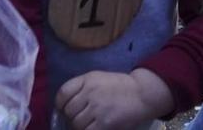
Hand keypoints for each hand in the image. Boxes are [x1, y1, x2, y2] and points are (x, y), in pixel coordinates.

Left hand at [56, 69, 172, 129]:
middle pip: (68, 111)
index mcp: (88, 79)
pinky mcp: (104, 124)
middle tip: (83, 116)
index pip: (63, 93)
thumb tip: (63, 105)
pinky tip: (95, 126)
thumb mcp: (98, 78)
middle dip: (73, 116)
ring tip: (91, 122)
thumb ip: (81, 88)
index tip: (64, 108)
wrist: (142, 94)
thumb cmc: (119, 86)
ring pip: (76, 124)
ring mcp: (97, 109)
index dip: (60, 104)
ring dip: (81, 126)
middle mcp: (90, 92)